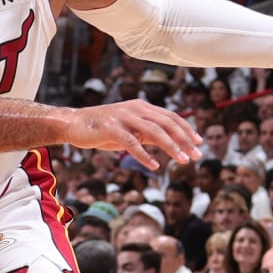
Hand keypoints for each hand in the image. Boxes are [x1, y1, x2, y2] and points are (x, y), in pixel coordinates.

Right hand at [64, 101, 202, 169]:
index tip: (199, 142)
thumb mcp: (130, 129)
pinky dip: (144, 155)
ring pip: (153, 131)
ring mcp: (123, 117)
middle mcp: (135, 108)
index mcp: (142, 107)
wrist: (74, 124)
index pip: (171, 116)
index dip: (187, 129)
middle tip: (197, 155)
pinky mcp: (111, 128)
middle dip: (184, 139)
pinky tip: (154, 166)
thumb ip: (148, 134)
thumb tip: (170, 143)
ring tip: (182, 160)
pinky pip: (132, 143)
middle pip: (166, 123)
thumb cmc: (103, 128)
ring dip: (170, 147)